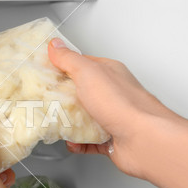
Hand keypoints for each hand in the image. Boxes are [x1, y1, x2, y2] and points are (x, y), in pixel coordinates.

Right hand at [48, 38, 174, 178]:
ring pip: (84, 117)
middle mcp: (112, 94)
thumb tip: (56, 45)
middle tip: (46, 99)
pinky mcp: (110, 139)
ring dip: (69, 121)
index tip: (44, 71)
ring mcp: (112, 117)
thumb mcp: (88, 72)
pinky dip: (78, 142)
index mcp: (109, 73)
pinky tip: (72, 141)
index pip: (81, 64)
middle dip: (62, 97)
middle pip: (80, 92)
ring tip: (57, 120)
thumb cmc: (122, 104)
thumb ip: (69, 59)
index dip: (62, 66)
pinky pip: (89, 140)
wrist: (143, 139)